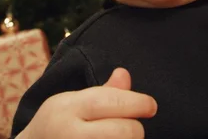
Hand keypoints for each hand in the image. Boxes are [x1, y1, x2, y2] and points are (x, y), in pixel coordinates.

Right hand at [17, 68, 156, 138]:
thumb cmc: (57, 125)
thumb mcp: (71, 102)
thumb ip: (102, 92)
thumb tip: (124, 74)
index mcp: (67, 109)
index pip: (111, 101)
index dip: (137, 102)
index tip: (150, 105)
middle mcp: (71, 135)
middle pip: (126, 131)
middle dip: (134, 128)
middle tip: (127, 127)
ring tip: (112, 137)